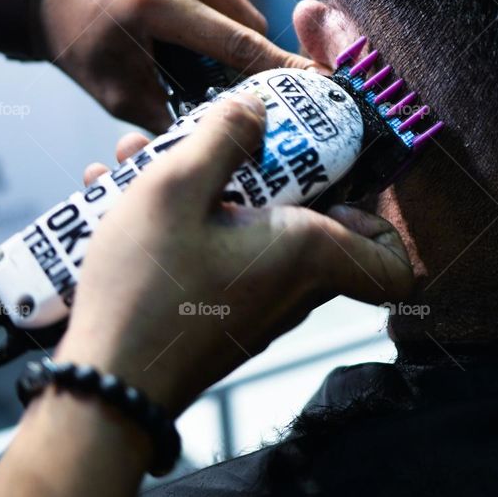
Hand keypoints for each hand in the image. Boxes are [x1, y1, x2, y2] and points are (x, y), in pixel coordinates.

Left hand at [38, 0, 308, 130]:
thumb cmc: (78, 45)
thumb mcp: (118, 94)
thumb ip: (176, 116)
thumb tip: (229, 137)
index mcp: (152, 2)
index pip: (236, 41)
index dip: (280, 65)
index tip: (319, 80)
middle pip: (242, 15)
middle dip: (242, 48)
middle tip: (228, 74)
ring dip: (220, 17)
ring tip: (182, 32)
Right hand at [57, 93, 412, 417]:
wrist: (104, 388)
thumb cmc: (148, 289)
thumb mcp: (176, 187)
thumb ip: (222, 136)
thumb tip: (256, 108)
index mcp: (305, 254)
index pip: (393, 265)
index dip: (380, 223)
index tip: (333, 183)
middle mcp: (289, 289)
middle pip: (306, 225)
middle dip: (255, 173)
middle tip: (210, 147)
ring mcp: (250, 310)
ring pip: (245, 234)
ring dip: (200, 192)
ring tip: (137, 162)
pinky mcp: (211, 321)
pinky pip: (211, 259)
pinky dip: (175, 228)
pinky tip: (112, 201)